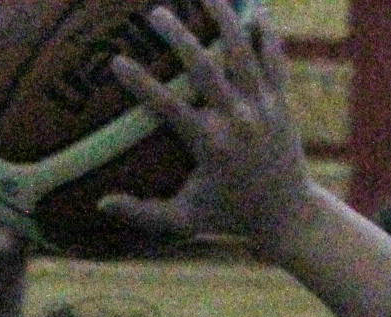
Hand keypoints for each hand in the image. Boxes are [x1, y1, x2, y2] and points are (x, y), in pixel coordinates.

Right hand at [101, 0, 314, 252]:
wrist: (291, 218)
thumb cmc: (231, 218)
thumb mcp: (185, 221)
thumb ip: (143, 214)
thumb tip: (100, 204)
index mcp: (211, 144)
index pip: (168, 106)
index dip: (140, 83)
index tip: (115, 61)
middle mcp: (238, 121)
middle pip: (204, 67)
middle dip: (178, 36)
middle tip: (154, 13)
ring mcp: (263, 108)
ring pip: (243, 53)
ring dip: (225, 19)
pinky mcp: (282, 104)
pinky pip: (275, 61)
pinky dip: (267, 35)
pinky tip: (258, 10)